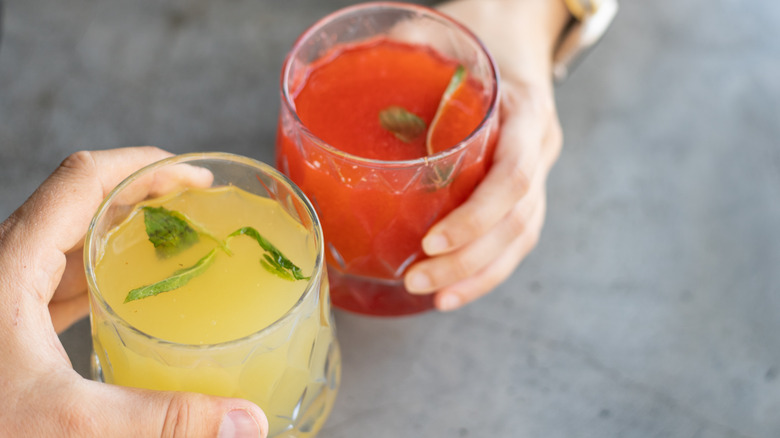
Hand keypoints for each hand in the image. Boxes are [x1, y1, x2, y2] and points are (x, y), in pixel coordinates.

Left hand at [0, 147, 267, 436]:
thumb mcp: (67, 425)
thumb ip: (160, 420)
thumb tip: (247, 421)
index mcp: (10, 263)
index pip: (84, 179)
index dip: (145, 166)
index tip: (198, 176)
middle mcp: (4, 265)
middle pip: (81, 201)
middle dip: (144, 194)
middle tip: (199, 208)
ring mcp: (3, 293)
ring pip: (68, 239)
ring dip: (122, 231)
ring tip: (173, 242)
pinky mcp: (4, 324)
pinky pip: (58, 278)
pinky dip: (100, 272)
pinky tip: (127, 295)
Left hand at [404, 0, 569, 310]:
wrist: (519, 23)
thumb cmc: (480, 25)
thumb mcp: (442, 27)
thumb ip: (398, 47)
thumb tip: (326, 68)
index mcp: (525, 108)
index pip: (513, 174)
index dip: (477, 216)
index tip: (432, 241)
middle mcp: (539, 145)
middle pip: (519, 220)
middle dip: (469, 261)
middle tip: (418, 280)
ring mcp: (537, 166)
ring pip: (522, 237)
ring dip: (478, 274)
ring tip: (435, 297)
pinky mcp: (525, 182)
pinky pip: (516, 234)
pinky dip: (486, 267)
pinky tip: (454, 288)